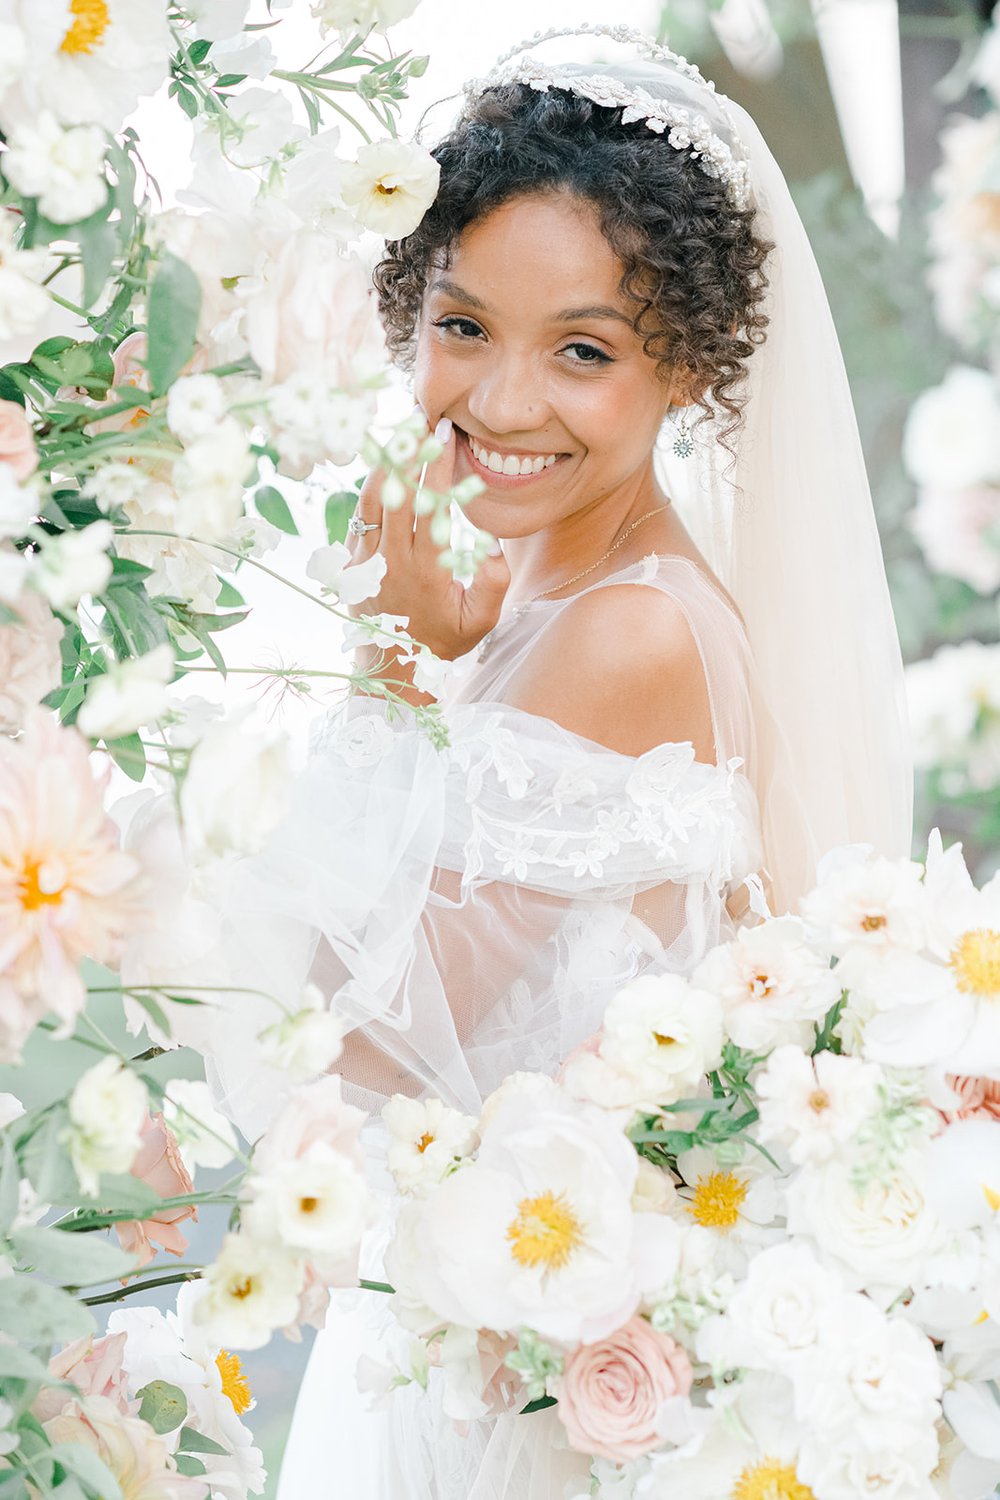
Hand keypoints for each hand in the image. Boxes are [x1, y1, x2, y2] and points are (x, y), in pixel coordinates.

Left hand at [345, 417, 510, 660]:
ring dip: (385, 462)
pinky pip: (359, 516)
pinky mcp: (351, 563)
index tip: (445, 435)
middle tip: (420, 417)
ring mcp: (366, 560)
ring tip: (399, 432)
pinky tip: (383, 465)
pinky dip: (370, 486)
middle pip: (396, 491)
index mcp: (427, 569)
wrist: (395, 667)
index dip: (437, 467)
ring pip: (371, 499)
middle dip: (409, 451)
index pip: (429, 505)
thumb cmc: (446, 641)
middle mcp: (392, 561)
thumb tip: (491, 540)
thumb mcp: (482, 620)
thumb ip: (495, 581)